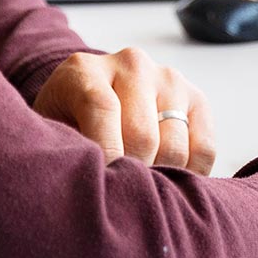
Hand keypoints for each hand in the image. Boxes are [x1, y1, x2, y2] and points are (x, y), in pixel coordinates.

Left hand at [34, 48, 215, 173]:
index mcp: (84, 69)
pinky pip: (204, 149)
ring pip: (174, 146)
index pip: (102, 107)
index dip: (105, 152)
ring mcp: (167, 78)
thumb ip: (70, 149)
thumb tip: (97, 182)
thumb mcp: (53, 133)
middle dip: (132, 172)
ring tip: (139, 185)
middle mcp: (130, 64)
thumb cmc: (68, 127)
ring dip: (159, 176)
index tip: (104, 185)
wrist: (92, 104)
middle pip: (141, 134)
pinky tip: (167, 177)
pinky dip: (190, 174)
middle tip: (120, 192)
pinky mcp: (196, 98)